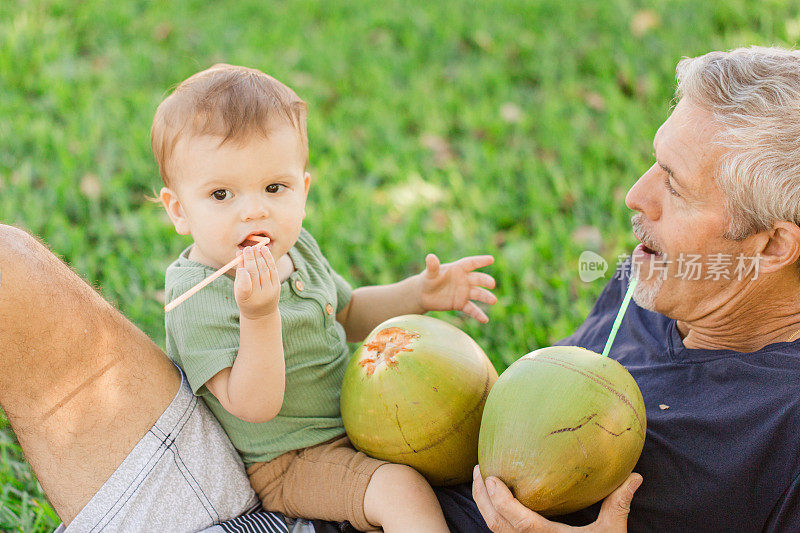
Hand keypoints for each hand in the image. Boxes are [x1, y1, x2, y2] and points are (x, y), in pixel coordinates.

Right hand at [234, 245, 279, 319]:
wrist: (261, 313)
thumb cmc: (246, 298)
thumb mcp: (238, 288)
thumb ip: (239, 272)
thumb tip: (239, 253)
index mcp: (245, 298)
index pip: (244, 285)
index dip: (242, 272)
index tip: (239, 259)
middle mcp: (259, 296)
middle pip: (255, 274)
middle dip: (251, 259)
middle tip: (247, 248)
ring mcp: (270, 292)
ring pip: (264, 270)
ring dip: (260, 257)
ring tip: (255, 248)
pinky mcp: (277, 287)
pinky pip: (273, 270)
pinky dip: (268, 259)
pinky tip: (264, 251)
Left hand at [417, 253, 496, 322]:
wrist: (423, 295)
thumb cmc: (427, 280)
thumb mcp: (429, 274)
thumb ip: (432, 266)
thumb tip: (430, 256)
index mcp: (458, 269)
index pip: (470, 263)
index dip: (480, 261)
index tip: (491, 259)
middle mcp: (464, 280)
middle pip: (477, 279)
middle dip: (485, 281)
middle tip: (492, 284)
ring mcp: (464, 292)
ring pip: (477, 294)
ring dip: (486, 297)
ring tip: (493, 300)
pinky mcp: (461, 304)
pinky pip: (471, 309)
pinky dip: (477, 314)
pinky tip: (485, 320)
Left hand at [472, 466, 641, 532]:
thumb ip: (618, 504)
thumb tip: (635, 477)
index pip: (515, 520)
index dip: (498, 499)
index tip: (491, 477)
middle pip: (494, 524)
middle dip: (482, 497)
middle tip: (479, 470)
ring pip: (494, 530)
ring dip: (485, 506)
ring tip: (483, 481)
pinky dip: (495, 517)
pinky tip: (496, 502)